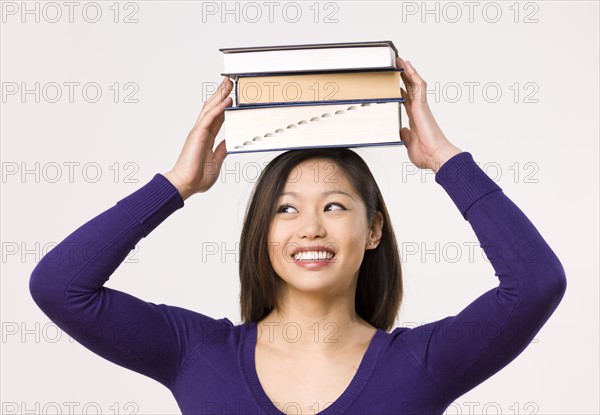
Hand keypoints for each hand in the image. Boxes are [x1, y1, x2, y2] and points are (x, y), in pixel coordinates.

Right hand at [164, 76, 233, 199]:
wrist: (186, 184)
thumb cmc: (197, 177)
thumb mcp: (216, 161)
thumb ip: (222, 150)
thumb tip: (229, 143)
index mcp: (206, 138)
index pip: (218, 118)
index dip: (225, 106)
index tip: (232, 97)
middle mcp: (201, 132)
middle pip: (213, 108)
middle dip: (221, 94)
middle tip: (229, 82)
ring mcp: (198, 132)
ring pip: (210, 108)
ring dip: (220, 95)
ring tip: (228, 84)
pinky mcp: (197, 134)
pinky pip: (210, 118)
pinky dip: (219, 108)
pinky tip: (227, 101)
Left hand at [397, 57, 461, 172]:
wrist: (435, 156)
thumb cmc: (426, 154)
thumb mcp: (409, 144)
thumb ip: (406, 136)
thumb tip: (402, 131)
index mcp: (415, 119)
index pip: (406, 101)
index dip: (401, 91)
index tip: (395, 84)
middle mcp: (419, 111)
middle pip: (410, 89)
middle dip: (403, 77)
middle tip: (396, 66)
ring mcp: (421, 107)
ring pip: (415, 84)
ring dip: (408, 72)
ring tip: (401, 61)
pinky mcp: (422, 106)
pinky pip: (419, 86)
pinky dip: (414, 75)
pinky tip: (408, 66)